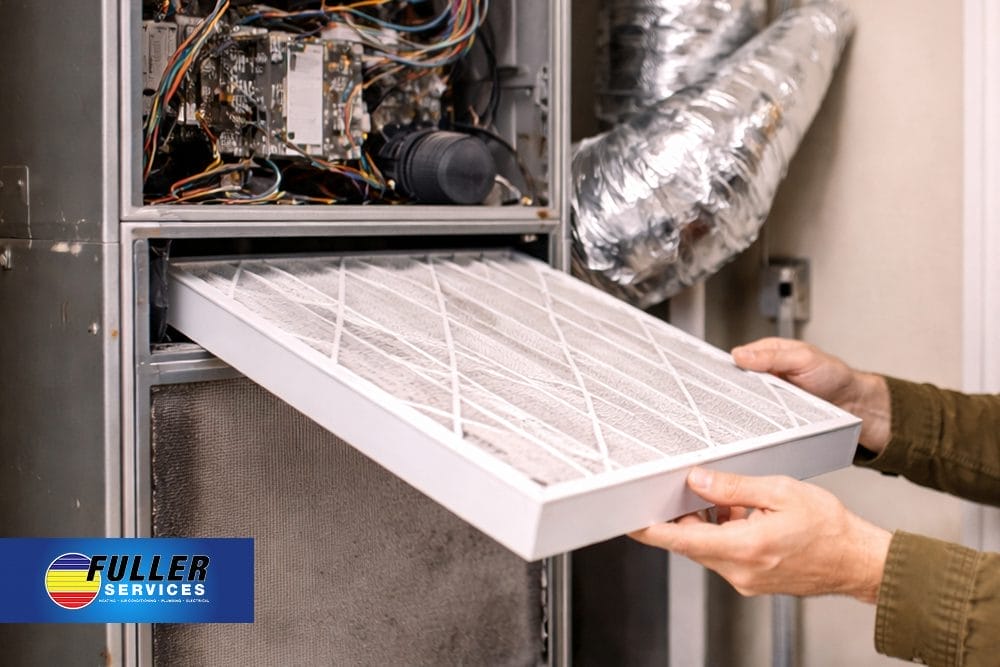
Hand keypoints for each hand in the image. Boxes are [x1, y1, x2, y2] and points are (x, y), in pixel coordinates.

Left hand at [630, 468, 890, 602]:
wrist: (859, 561)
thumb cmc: (830, 527)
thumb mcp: (779, 492)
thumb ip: (733, 487)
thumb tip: (697, 479)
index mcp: (742, 547)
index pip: (679, 539)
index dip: (649, 528)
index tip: (627, 518)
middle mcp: (738, 570)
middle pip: (689, 542)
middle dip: (681, 515)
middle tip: (680, 488)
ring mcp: (745, 579)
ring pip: (706, 547)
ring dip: (706, 523)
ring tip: (728, 499)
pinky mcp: (752, 581)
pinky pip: (724, 555)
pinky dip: (723, 533)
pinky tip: (741, 515)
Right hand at [731, 337, 890, 453]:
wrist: (853, 403)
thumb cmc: (833, 375)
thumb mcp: (803, 358)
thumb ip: (773, 356)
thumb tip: (740, 354)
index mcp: (768, 353)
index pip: (738, 358)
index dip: (725, 367)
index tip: (713, 376)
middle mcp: (765, 374)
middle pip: (738, 381)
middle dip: (729, 390)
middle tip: (720, 398)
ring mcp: (769, 394)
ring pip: (746, 400)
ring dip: (742, 407)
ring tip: (732, 413)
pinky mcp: (774, 413)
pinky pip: (759, 416)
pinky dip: (754, 419)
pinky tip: (749, 424)